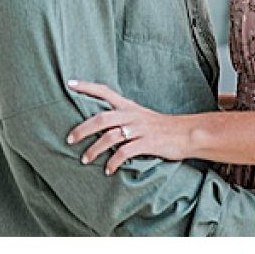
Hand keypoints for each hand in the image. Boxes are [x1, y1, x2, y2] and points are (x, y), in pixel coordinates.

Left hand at [66, 79, 187, 171]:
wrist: (185, 133)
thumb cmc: (160, 127)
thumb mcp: (140, 116)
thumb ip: (122, 118)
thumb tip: (99, 125)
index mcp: (128, 106)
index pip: (104, 91)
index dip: (87, 87)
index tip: (70, 84)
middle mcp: (131, 115)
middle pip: (101, 118)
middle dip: (83, 129)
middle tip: (69, 140)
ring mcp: (139, 129)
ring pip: (110, 137)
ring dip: (95, 149)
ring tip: (85, 160)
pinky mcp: (147, 143)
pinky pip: (125, 153)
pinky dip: (113, 162)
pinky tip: (108, 170)